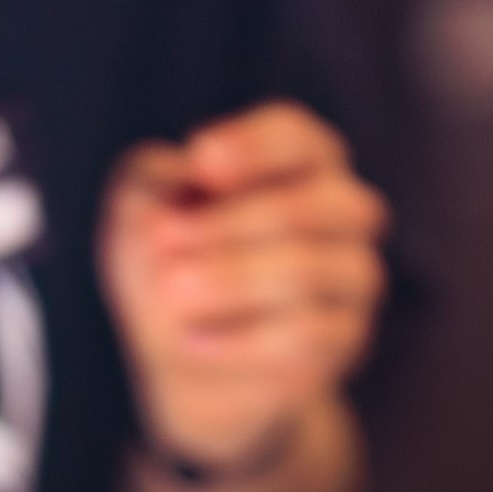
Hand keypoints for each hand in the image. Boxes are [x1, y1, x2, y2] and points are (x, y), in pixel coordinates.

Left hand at [100, 100, 388, 474]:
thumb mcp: (140, 212)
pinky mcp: (346, 333)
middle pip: (303, 204)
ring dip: (230, 277)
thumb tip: (182, 194)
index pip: (293, 136)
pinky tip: (192, 340)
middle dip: (226, 222)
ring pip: (305, 270)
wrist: (188, 355)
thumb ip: (150, 185)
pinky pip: (304, 333)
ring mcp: (353, 271)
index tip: (201, 160)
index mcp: (301, 159)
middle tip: (160, 237)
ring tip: (172, 288)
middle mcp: (343, 208)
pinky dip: (240, 337)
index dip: (252, 146)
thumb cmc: (172, 261)